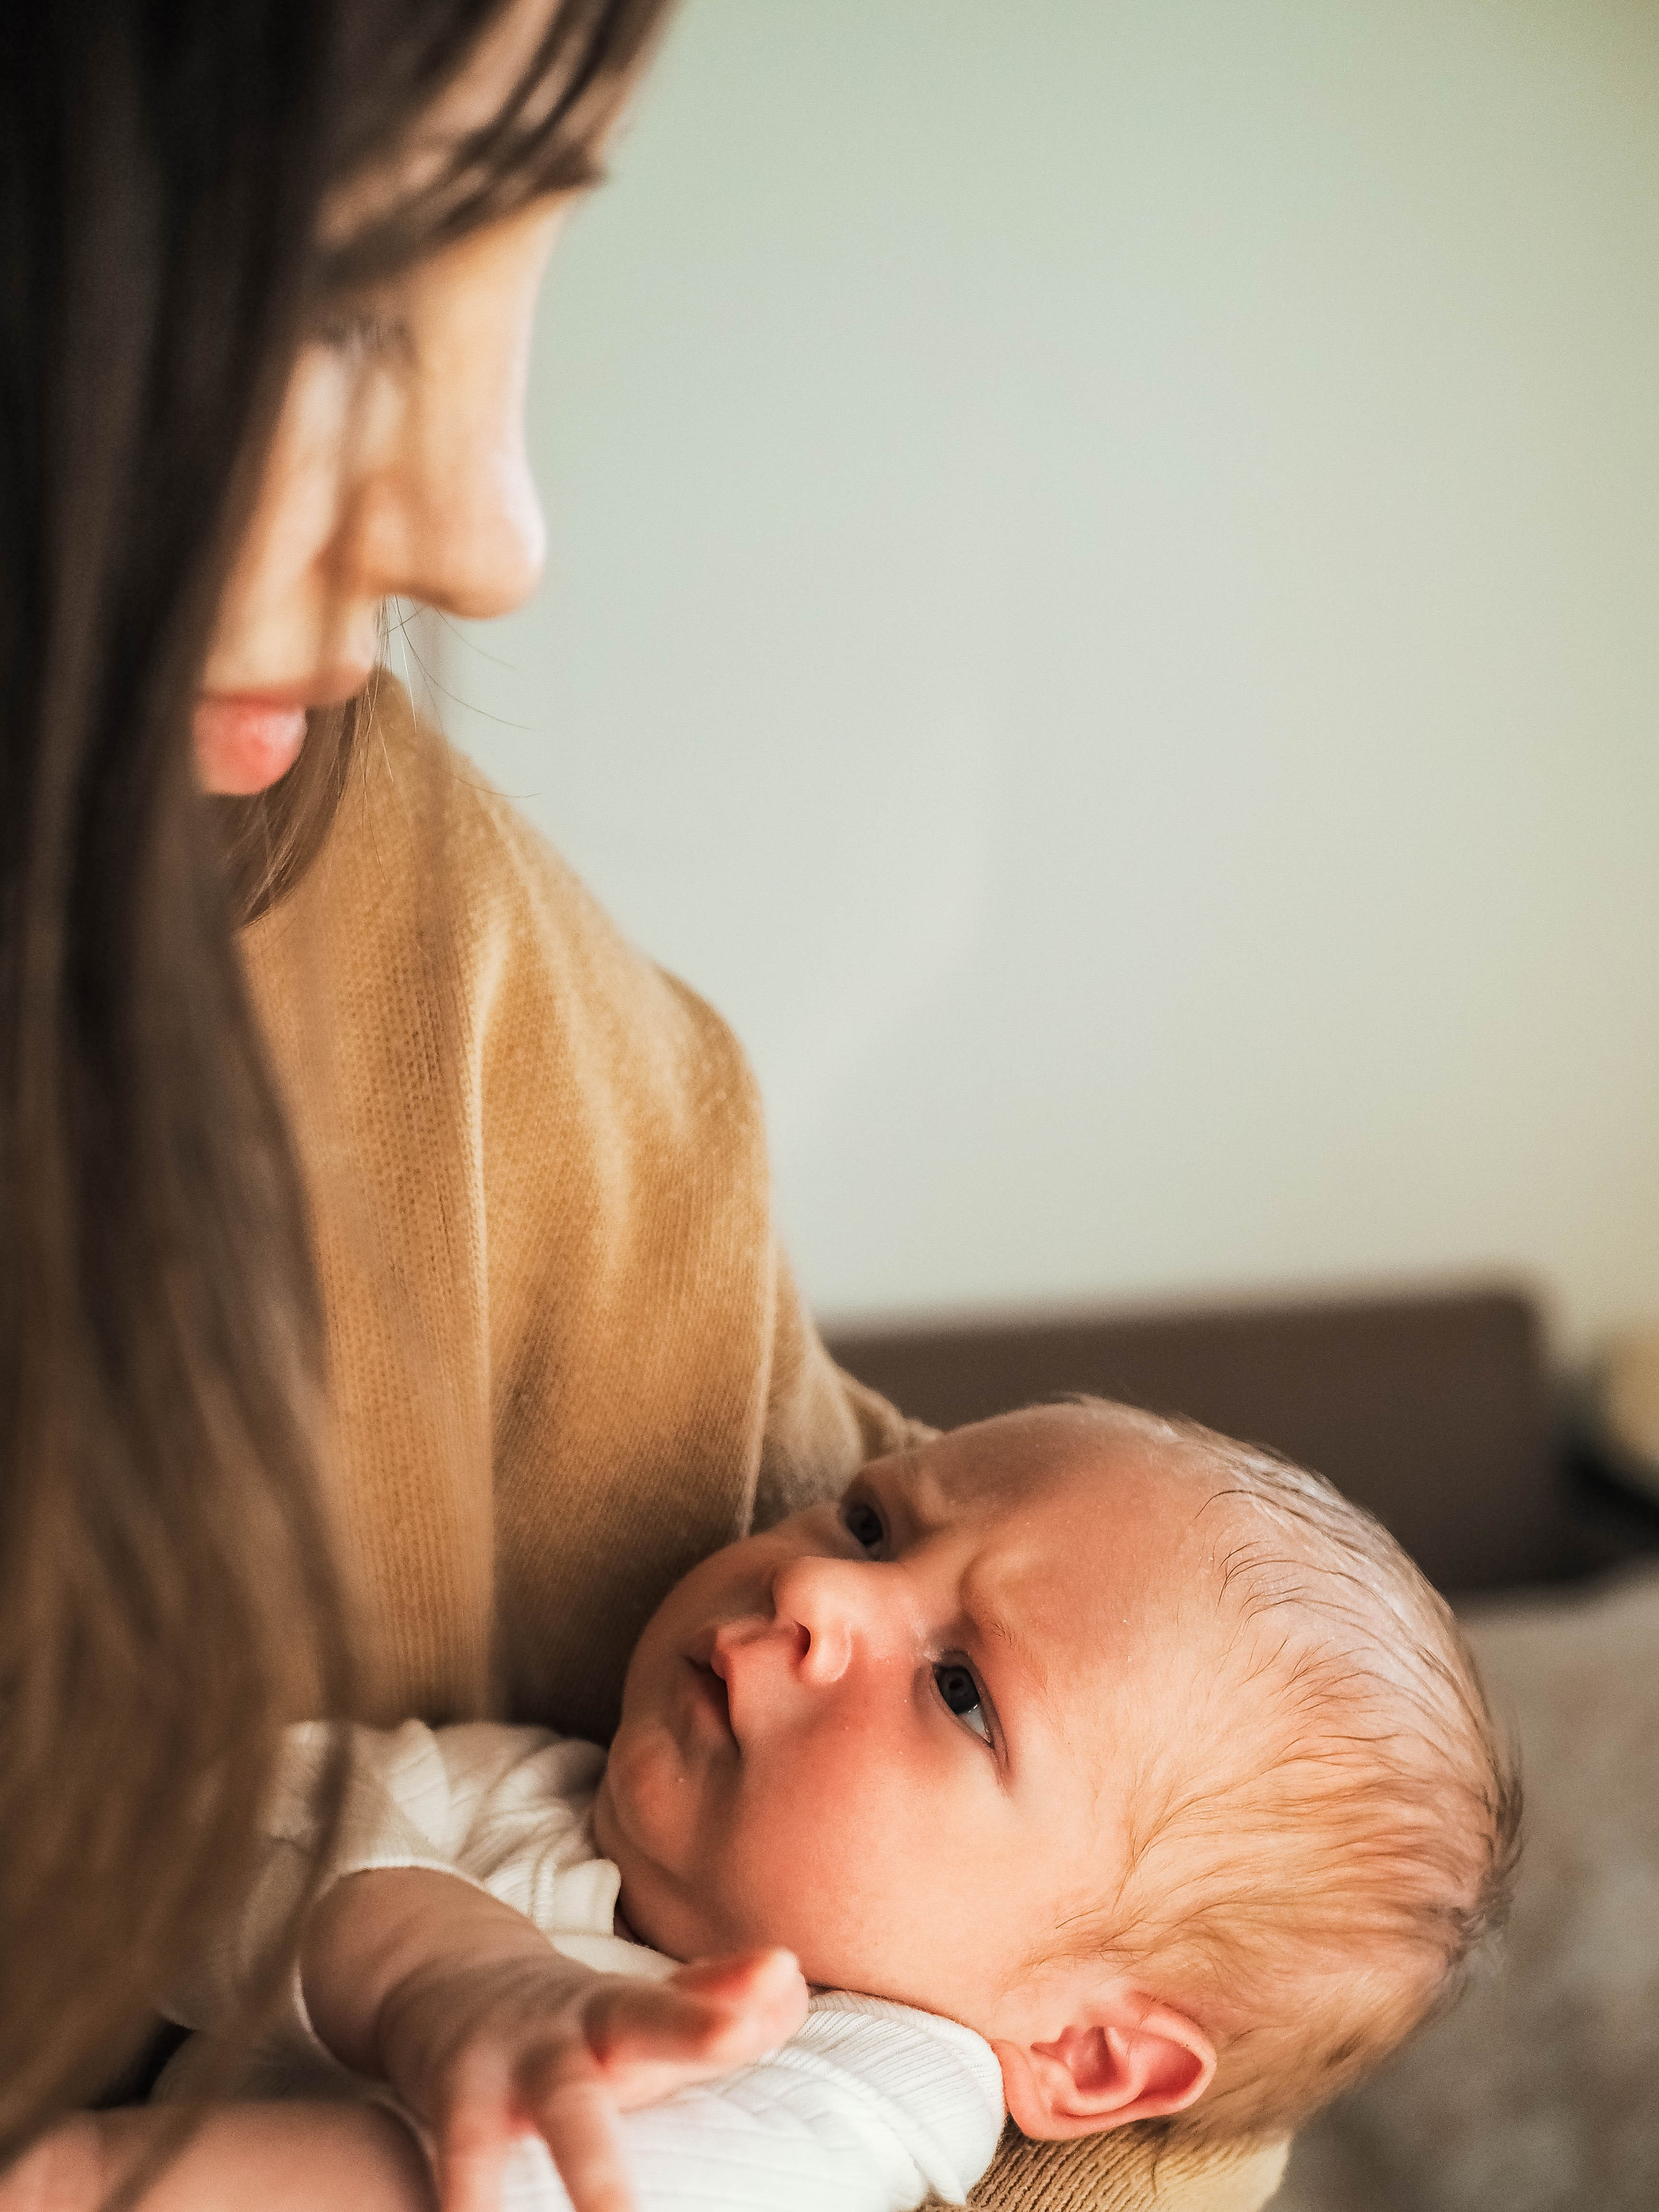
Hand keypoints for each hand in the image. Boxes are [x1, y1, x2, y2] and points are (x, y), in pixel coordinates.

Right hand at [305, 1870, 807, 2211]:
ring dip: (596, 2162)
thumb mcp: (639, 2011)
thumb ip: (716, 1999)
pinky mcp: (457, 2093)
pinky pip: (466, 2150)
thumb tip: (790, 1981)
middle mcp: (587, 2024)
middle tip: (737, 2035)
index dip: (744, 1994)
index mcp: (636, 2011)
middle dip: (694, 2029)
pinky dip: (472, 2193)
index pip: (703, 1997)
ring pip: (565, 2104)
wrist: (443, 1975)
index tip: (784, 1973)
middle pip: (643, 2020)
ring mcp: (519, 2056)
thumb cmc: (570, 2023)